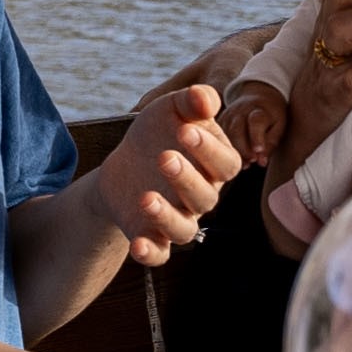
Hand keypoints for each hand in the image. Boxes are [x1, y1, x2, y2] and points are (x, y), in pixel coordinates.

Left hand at [80, 80, 240, 268]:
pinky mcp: (153, 236)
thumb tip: (204, 97)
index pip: (225, 163)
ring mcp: (178, 218)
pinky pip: (160, 253)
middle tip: (163, 157)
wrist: (126, 164)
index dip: (209, 149)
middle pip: (206, 197)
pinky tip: (137, 244)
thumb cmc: (159, 133)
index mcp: (215, 166)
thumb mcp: (171, 110)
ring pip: (185, 230)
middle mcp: (201, 196)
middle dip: (186, 178)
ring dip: (167, 216)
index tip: (184, 130)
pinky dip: (150, 252)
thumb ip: (192, 101)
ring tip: (146, 198)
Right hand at [218, 80, 291, 172]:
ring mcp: (227, 115)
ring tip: (245, 164)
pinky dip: (224, 149)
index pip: (256, 122)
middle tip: (252, 162)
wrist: (258, 97)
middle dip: (243, 149)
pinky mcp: (219, 121)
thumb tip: (261, 162)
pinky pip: (217, 137)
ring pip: (225, 136)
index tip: (258, 152)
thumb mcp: (279, 126)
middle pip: (237, 130)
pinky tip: (233, 160)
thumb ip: (271, 144)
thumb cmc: (272, 115)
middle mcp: (240, 111)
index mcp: (259, 110)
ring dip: (233, 152)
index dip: (256, 138)